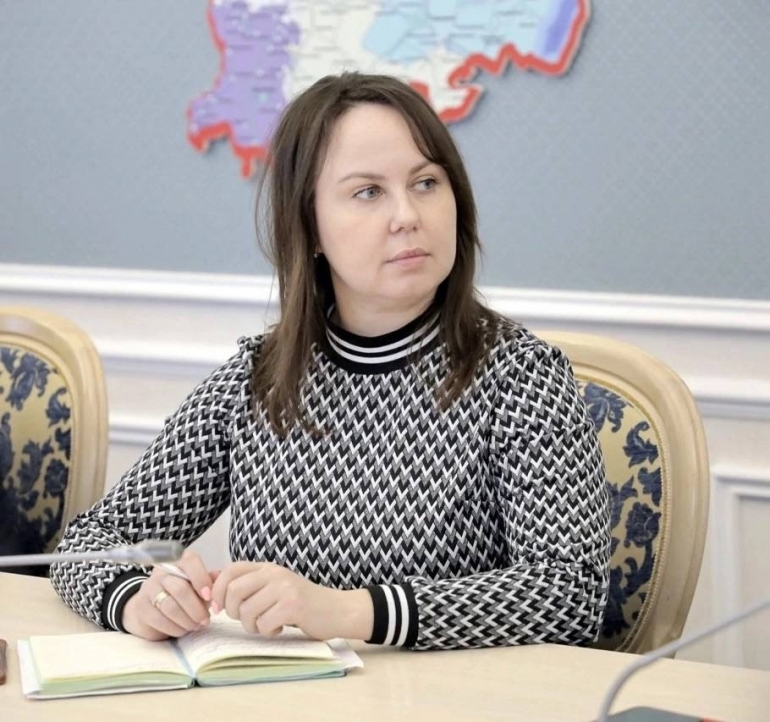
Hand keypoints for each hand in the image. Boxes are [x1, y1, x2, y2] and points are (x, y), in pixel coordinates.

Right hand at [122, 551, 214, 640]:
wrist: (151, 606)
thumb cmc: (181, 593)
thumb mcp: (196, 584)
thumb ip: (210, 581)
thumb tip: (223, 581)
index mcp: (179, 562)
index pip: (190, 562)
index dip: (202, 579)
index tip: (209, 597)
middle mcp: (161, 572)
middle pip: (180, 589)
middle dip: (196, 608)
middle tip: (206, 620)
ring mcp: (149, 588)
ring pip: (170, 607)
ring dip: (187, 620)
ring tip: (196, 626)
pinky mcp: (141, 607)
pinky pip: (160, 620)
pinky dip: (175, 628)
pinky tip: (183, 630)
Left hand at [210, 561, 372, 640]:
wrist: (337, 610)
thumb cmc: (301, 603)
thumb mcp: (272, 588)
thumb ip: (246, 584)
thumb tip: (210, 581)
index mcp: (267, 567)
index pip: (230, 570)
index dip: (217, 590)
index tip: (219, 607)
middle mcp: (274, 573)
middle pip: (233, 591)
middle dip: (232, 612)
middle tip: (247, 619)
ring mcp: (284, 587)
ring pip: (246, 611)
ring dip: (253, 626)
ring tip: (267, 624)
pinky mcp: (293, 605)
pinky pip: (264, 623)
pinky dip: (268, 631)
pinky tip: (281, 627)